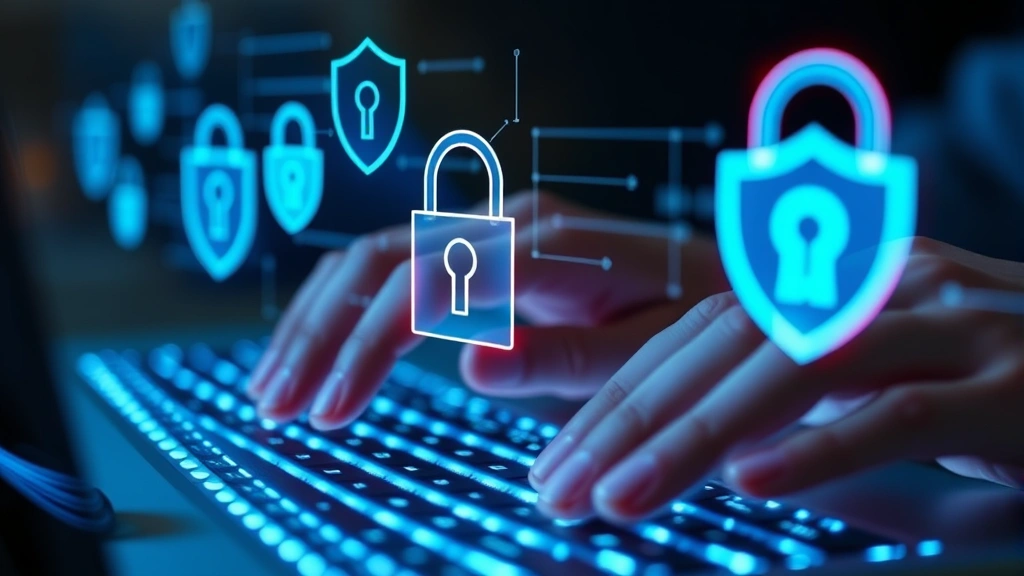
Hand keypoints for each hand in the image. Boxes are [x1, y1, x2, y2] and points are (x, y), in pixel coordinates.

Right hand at [247, 190, 727, 428]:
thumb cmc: (697, 323)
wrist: (723, 279)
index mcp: (547, 245)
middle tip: (273, 407)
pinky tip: (320, 350)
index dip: (366, 350)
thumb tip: (470, 362)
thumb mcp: (651, 351)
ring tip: (273, 388)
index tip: (328, 418)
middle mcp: (509, 222)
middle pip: (381, 262)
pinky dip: (348, 309)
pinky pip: (399, 266)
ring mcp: (493, 227)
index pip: (426, 286)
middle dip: (320, 335)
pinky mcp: (485, 245)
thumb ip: (567, 355)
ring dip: (318, 321)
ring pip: (375, 258)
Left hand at [529, 237, 1023, 521]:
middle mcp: (884, 290)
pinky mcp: (1016, 388)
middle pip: (725, 344)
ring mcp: (953, 328)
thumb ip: (799, 409)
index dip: (621, 393)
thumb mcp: (880, 388)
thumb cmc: (998, 393)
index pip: (700, 331)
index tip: (558, 459)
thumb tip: (710, 458)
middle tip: (556, 487)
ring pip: (797, 369)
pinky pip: (902, 414)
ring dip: (696, 437)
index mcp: (840, 287)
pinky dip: (822, 448)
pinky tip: (752, 486)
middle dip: (630, 419)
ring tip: (617, 498)